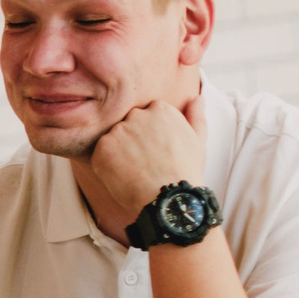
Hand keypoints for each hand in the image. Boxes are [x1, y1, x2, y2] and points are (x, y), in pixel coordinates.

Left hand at [89, 91, 206, 221]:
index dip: (150, 135)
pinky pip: (101, 154)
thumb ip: (195, 115)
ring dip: (120, 152)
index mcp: (160, 109)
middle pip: (128, 124)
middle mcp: (137, 115)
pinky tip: (125, 177)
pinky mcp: (102, 148)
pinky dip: (108, 165)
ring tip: (136, 171)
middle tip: (145, 162)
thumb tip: (197, 97)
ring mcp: (118, 131)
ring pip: (113, 138)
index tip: (156, 150)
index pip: (146, 115)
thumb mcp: (198, 141)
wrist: (168, 199)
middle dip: (133, 140)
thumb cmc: (185, 172)